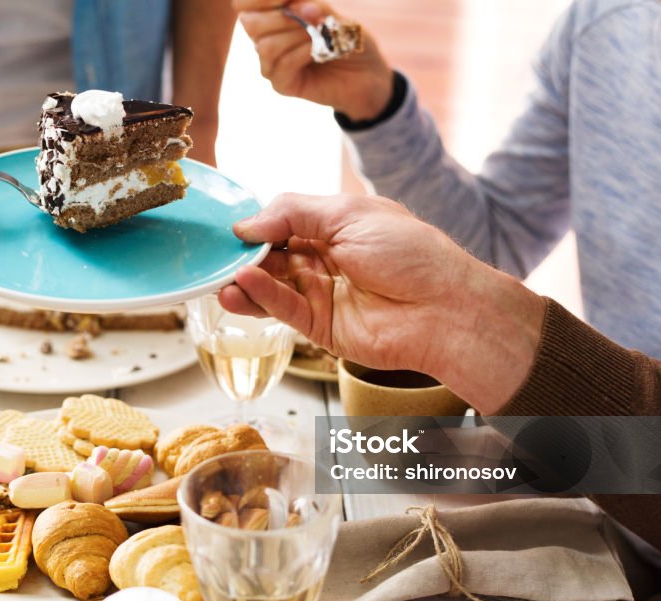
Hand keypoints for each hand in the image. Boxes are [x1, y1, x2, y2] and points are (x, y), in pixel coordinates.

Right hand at [220, 194, 545, 412]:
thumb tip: (248, 223)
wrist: (444, 308)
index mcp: (336, 227)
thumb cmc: (411, 253)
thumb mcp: (349, 213)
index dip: (257, 224)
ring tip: (219, 278)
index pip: (283, 221)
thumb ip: (294, 212)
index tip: (229, 226)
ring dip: (244, 281)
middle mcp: (325, 260)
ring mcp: (321, 294)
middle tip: (215, 254)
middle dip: (244, 254)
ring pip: (271, 286)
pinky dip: (262, 297)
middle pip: (271, 255)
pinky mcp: (320, 327)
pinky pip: (283, 309)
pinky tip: (244, 285)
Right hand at [234, 0, 393, 119]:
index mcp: (269, 15)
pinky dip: (304, 53)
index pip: (243, 3)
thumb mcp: (328, 13)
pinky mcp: (282, 85)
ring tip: (322, 35)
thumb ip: (310, 5)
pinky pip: (283, 64)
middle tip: (314, 14)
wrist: (367, 73)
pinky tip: (321, 51)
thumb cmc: (345, 37)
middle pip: (249, 23)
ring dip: (298, 35)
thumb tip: (299, 6)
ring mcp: (271, 64)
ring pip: (265, 45)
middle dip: (283, 16)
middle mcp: (264, 38)